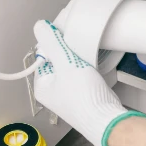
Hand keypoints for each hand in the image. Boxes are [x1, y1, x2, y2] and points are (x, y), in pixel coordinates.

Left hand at [33, 20, 144, 145]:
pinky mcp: (81, 97)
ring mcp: (66, 95)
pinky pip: (80, 76)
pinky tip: (92, 69)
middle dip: (69, 53)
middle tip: (79, 51)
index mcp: (41, 86)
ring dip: (79, 60)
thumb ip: (52, 43)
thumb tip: (38, 25)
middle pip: (57, 61)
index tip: (68, 41)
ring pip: (70, 68)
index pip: (43, 56)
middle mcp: (51, 92)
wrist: (107, 119)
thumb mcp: (66, 63)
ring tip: (87, 60)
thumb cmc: (83, 94)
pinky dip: (86, 69)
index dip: (55, 45)